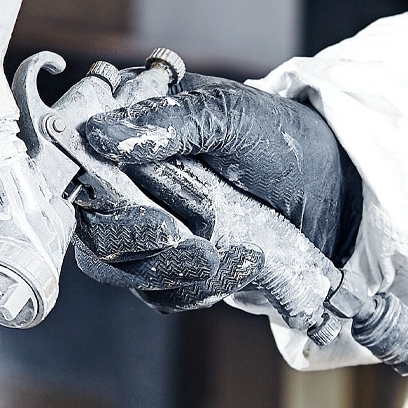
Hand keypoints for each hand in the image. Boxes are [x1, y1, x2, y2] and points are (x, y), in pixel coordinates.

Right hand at [71, 72, 361, 313]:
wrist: (337, 195)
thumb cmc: (283, 141)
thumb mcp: (234, 116)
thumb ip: (171, 122)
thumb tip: (99, 135)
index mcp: (128, 126)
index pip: (70, 159)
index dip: (73, 185)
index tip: (109, 200)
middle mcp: (126, 179)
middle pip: (88, 221)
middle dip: (132, 237)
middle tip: (178, 237)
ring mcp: (145, 226)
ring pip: (118, 266)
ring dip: (167, 268)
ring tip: (220, 256)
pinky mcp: (169, 267)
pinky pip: (157, 292)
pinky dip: (192, 288)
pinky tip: (236, 266)